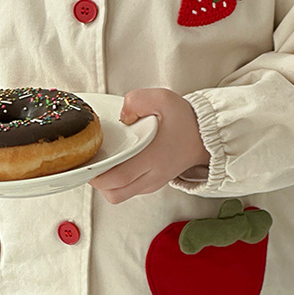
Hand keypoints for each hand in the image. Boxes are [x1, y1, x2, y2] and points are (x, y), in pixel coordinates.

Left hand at [89, 88, 210, 204]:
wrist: (205, 135)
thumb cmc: (185, 119)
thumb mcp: (162, 98)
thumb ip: (136, 101)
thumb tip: (121, 116)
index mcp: (152, 157)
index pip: (117, 178)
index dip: (97, 174)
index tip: (87, 160)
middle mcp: (152, 175)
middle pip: (114, 193)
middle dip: (96, 181)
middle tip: (90, 161)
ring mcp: (153, 182)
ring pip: (120, 195)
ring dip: (106, 184)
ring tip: (102, 162)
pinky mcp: (153, 183)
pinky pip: (129, 190)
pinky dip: (117, 183)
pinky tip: (115, 163)